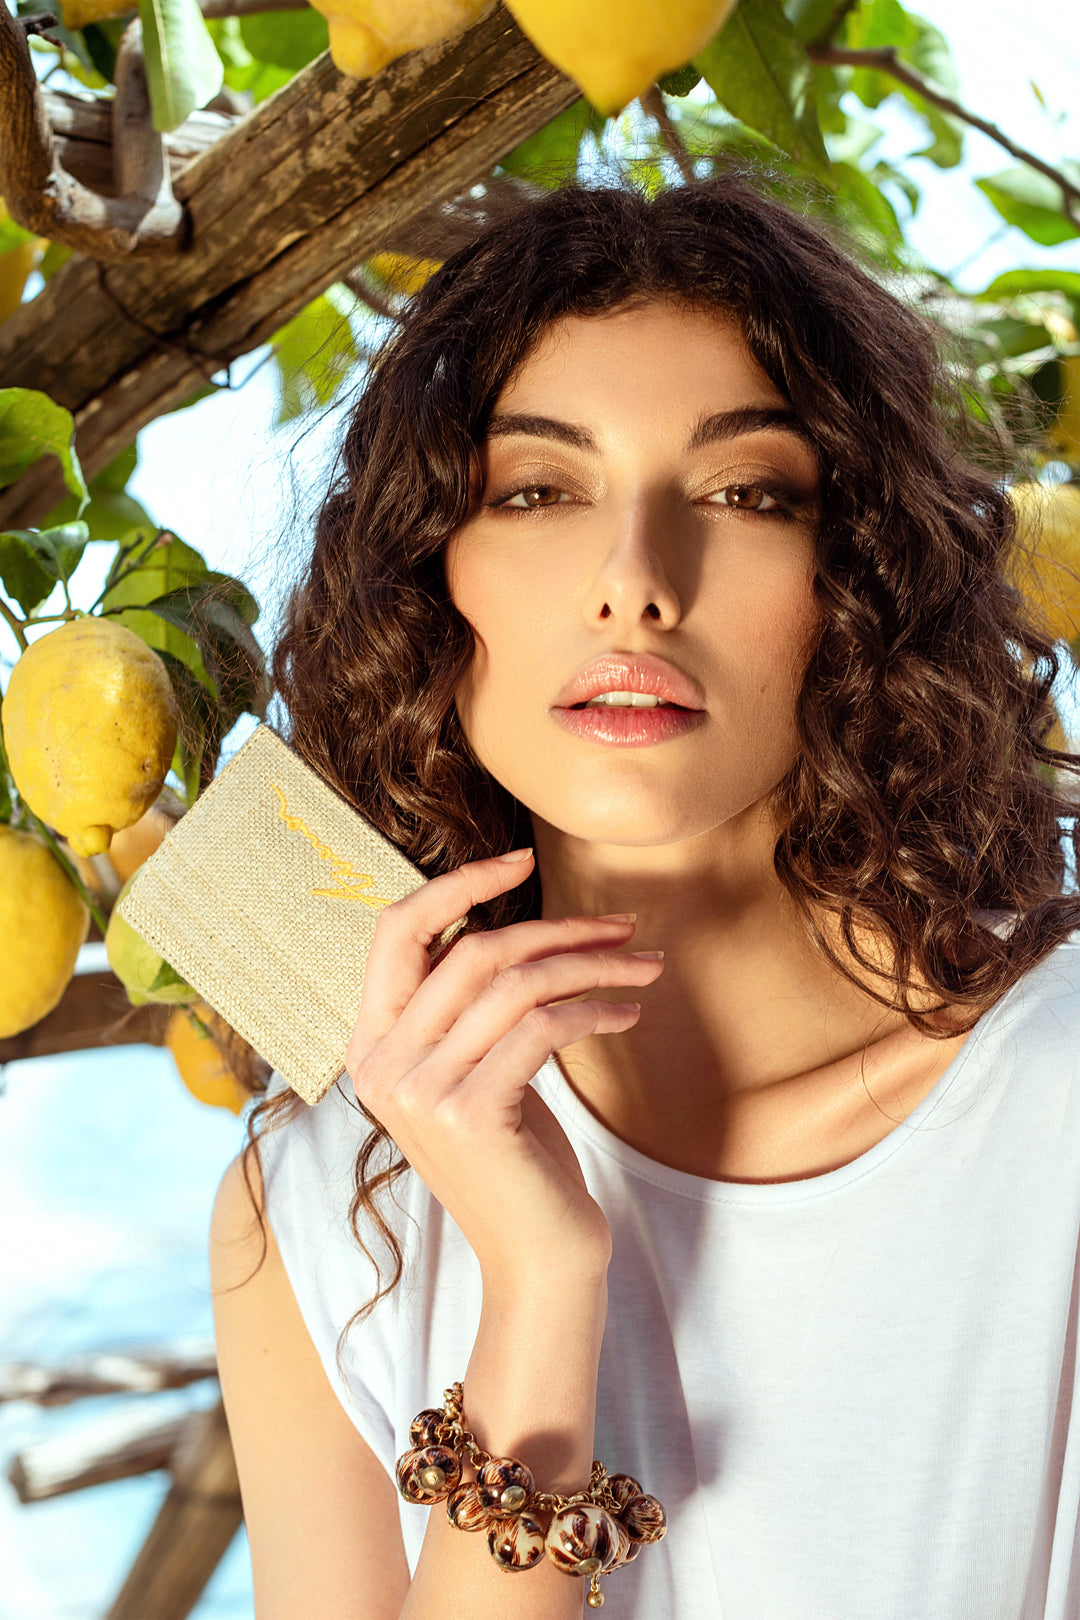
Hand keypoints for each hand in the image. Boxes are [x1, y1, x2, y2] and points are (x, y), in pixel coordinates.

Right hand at [344, 850, 664, 1287]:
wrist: (537, 1260)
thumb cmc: (519, 1159)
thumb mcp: (481, 1071)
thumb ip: (473, 1007)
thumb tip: (518, 924)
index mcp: (373, 1042)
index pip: (395, 930)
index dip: (457, 884)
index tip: (521, 858)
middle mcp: (381, 1063)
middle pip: (472, 949)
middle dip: (558, 927)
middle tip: (624, 927)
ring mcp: (418, 1090)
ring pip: (514, 983)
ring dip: (593, 964)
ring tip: (645, 965)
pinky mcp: (467, 1113)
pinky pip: (542, 1027)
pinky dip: (596, 1008)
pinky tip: (630, 1012)